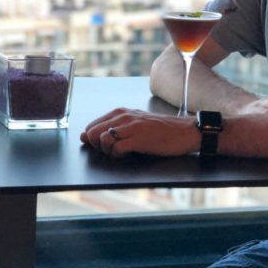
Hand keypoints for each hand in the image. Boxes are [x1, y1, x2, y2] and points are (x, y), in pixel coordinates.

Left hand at [80, 107, 197, 157]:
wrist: (184, 132)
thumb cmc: (159, 130)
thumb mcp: (133, 124)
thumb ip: (109, 129)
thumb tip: (83, 136)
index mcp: (120, 112)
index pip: (91, 126)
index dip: (93, 141)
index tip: (105, 147)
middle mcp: (123, 116)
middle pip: (92, 133)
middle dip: (97, 147)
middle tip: (112, 151)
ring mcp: (131, 127)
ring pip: (102, 139)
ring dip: (107, 151)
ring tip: (120, 152)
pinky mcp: (140, 138)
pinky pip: (117, 148)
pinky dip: (117, 155)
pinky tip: (127, 154)